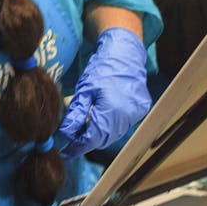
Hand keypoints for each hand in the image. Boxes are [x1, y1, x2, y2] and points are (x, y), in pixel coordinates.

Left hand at [58, 27, 150, 157]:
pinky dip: (110, 126)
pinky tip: (100, 118)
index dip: (77, 147)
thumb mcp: (84, 90)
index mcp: (111, 112)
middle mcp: (126, 117)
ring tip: (84, 129)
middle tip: (72, 140)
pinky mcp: (140, 109)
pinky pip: (122, 125)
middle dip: (87, 141)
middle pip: (103, 139)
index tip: (66, 152)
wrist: (124, 53)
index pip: (91, 139)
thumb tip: (66, 132)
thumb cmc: (102, 68)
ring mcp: (135, 114)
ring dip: (98, 134)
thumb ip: (76, 114)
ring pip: (113, 134)